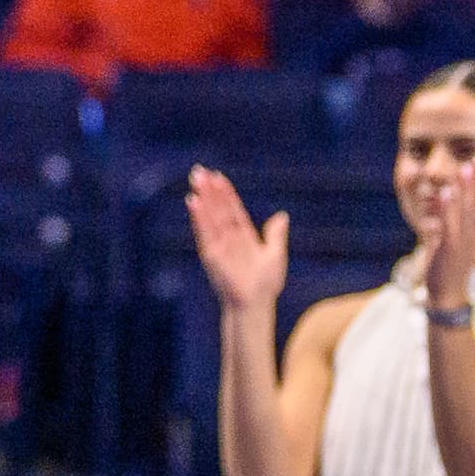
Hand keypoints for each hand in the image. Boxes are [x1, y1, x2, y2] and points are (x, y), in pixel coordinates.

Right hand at [185, 166, 286, 313]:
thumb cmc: (265, 285)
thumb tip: (281, 215)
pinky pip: (204, 231)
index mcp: (243, 237)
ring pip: (209, 216)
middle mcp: (228, 239)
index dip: (226, 194)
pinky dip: (198, 217)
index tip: (218, 177)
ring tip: (195, 179)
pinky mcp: (211, 254)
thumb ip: (275, 235)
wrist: (254, 304)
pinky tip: (193, 202)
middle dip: (209, 190)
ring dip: (202, 197)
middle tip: (199, 171)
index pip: (232, 210)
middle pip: (217, 209)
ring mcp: (218, 245)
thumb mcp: (275, 255)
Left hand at [421, 157, 474, 307]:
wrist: (447, 293)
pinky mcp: (449, 247)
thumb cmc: (452, 266)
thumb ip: (465, 224)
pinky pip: (449, 223)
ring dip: (466, 188)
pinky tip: (446, 191)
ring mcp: (462, 240)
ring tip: (465, 167)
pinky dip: (448, 207)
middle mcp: (473, 233)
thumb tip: (470, 207)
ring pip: (466, 210)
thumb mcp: (462, 242)